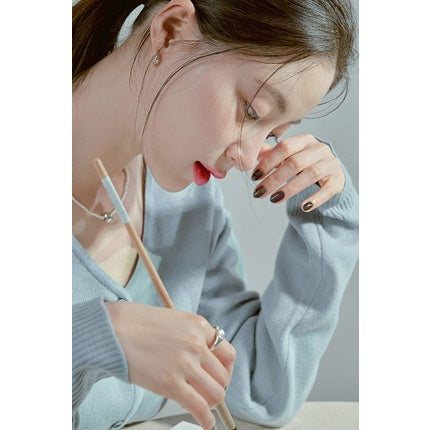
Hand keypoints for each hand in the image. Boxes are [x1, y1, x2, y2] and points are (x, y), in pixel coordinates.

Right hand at [105, 302, 235, 429]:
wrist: (113, 328)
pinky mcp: (170, 383)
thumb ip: (191, 336)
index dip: (224, 368)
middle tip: (207, 391)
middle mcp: (197, 344)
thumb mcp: (174, 320)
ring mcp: (185, 364)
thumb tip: (202, 358)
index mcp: (199, 326)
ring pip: (217, 393)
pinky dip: (206, 419)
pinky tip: (206, 423)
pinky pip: (199, 407)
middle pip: (223, 375)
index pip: (227, 353)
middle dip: (217, 386)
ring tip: (204, 406)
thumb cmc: (137, 323)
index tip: (218, 375)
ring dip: (213, 403)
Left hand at [252, 133, 344, 210]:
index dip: (268, 162)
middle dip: (274, 179)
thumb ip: (271, 154)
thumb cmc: (304, 163)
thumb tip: (253, 152)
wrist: (330, 172)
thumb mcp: (289, 156)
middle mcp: (320, 149)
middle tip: (260, 192)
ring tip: (274, 199)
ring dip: (290, 188)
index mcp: (305, 139)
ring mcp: (331, 164)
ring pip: (310, 174)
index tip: (255, 177)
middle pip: (295, 162)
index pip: (284, 147)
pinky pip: (327, 190)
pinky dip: (316, 199)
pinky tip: (304, 207)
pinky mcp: (337, 180)